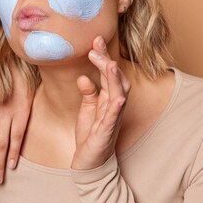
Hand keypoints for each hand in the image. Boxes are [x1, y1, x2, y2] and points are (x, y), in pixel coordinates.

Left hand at [71, 36, 130, 170]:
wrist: (90, 162)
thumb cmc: (91, 134)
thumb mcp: (88, 109)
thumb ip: (88, 92)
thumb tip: (84, 77)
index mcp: (108, 98)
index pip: (108, 73)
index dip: (103, 56)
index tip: (95, 40)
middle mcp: (114, 105)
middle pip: (115, 78)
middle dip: (107, 60)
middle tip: (96, 44)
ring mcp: (113, 117)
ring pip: (118, 93)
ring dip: (114, 78)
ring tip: (108, 62)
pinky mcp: (108, 130)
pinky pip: (114, 116)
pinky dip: (116, 105)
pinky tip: (117, 96)